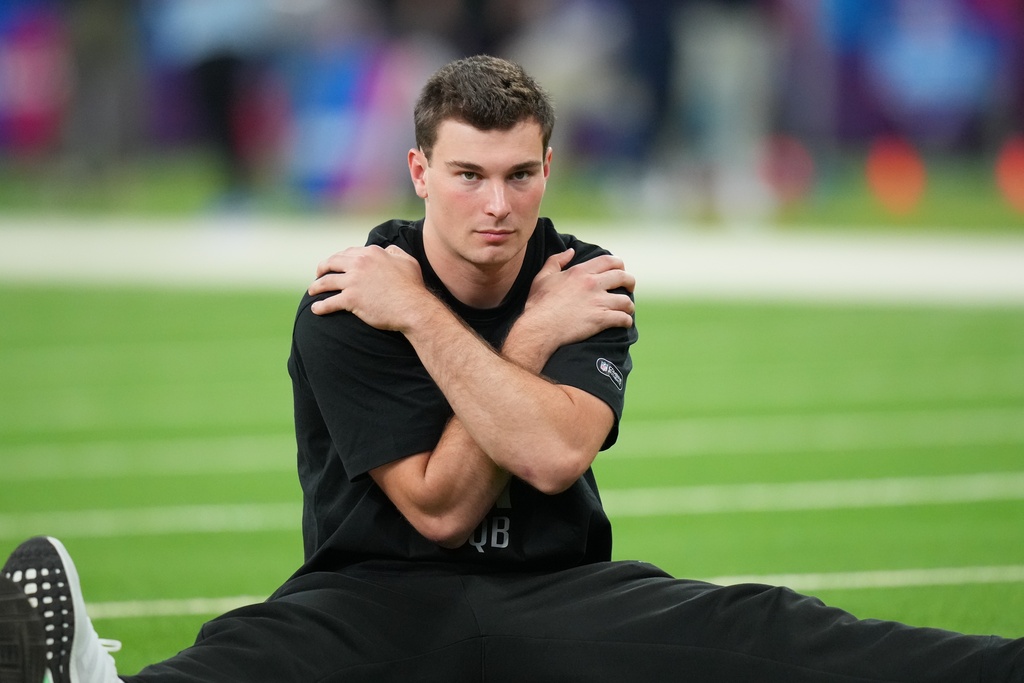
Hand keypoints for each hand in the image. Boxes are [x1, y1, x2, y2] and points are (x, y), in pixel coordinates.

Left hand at [307, 245, 431, 330]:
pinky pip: (330, 302)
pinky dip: (320, 306)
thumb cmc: (412, 287)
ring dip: (316, 286)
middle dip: (322, 268)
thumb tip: (387, 250)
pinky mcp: (350, 299)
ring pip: (326, 282)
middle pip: (332, 263)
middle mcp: (359, 264)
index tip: (336, 264)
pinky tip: (315, 309)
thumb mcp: (408, 261)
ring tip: (312, 291)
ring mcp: (353, 281)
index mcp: (371, 253)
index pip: (348, 253)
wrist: (413, 308)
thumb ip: (395, 252)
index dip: (339, 258)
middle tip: (318, 274)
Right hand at [518, 248, 634, 349]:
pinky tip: (624, 323)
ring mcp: (598, 302)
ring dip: (629, 306)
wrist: (539, 328)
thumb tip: (570, 251)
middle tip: (629, 287)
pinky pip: (623, 318)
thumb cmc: (539, 304)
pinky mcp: (601, 320)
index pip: (609, 261)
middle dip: (630, 282)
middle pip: (623, 277)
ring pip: (626, 301)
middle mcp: (592, 284)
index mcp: (580, 272)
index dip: (619, 265)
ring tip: (627, 309)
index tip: (620, 271)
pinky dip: (626, 321)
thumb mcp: (543, 277)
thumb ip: (556, 261)